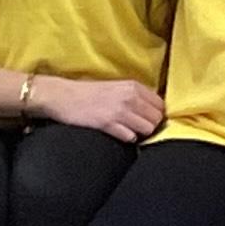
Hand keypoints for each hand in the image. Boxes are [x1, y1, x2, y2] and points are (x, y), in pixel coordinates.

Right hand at [36, 76, 163, 141]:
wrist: (64, 96)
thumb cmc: (89, 93)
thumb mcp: (117, 87)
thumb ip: (135, 96)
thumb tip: (151, 110)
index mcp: (133, 86)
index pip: (160, 104)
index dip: (156, 115)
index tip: (148, 120)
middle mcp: (130, 97)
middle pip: (156, 118)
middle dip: (150, 126)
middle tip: (139, 129)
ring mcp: (119, 110)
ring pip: (147, 129)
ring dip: (140, 134)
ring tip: (129, 132)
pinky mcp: (107, 123)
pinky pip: (130, 137)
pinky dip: (128, 139)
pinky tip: (119, 135)